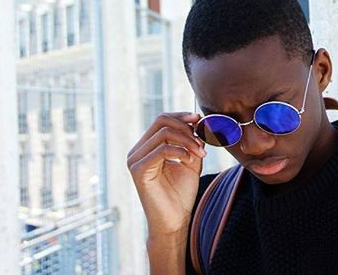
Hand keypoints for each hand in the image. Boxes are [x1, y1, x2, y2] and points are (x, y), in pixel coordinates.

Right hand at [127, 112, 206, 237]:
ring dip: (187, 140)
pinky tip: (189, 160)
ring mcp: (135, 160)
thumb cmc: (181, 194)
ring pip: (163, 134)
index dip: (182, 116)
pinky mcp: (138, 170)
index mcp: (148, 147)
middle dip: (186, 126)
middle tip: (202, 140)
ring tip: (200, 153)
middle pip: (161, 121)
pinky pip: (161, 150)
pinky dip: (180, 151)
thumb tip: (197, 121)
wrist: (174, 221)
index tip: (199, 119)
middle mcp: (138, 151)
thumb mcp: (190, 161)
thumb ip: (191, 142)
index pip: (162, 120)